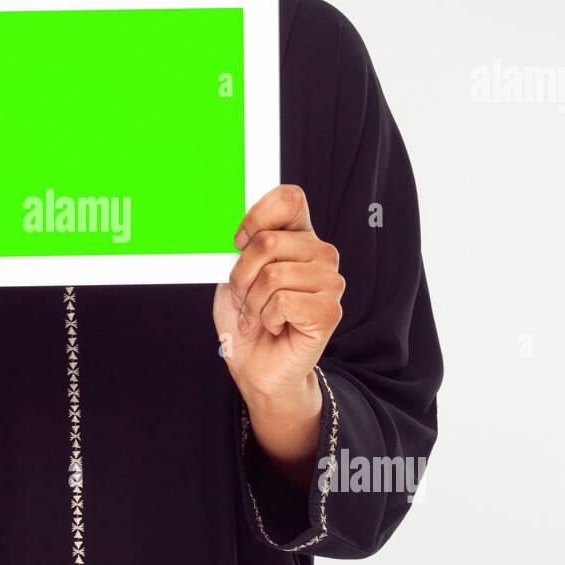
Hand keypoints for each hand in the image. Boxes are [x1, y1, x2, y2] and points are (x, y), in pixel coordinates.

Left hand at [212, 185, 343, 480]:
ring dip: (252, 301)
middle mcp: (320, 254)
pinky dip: (266, 318)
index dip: (258, 215)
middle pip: (269, 241)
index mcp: (298, 236)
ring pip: (273, 274)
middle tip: (242, 296)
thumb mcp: (234, 275)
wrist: (255, 366)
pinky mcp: (329, 310)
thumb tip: (237, 228)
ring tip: (257, 315)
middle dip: (240, 274)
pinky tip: (273, 326)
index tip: (238, 241)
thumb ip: (242, 247)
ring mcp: (329, 282)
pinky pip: (283, 301)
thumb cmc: (245, 319)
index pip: (290, 198)